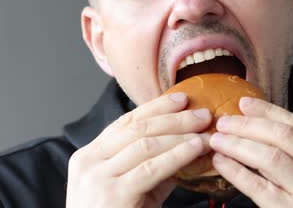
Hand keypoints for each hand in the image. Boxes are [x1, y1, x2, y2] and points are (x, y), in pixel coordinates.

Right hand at [66, 92, 211, 207]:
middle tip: (200, 112)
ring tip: (203, 129)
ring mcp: (98, 177)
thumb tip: (188, 147)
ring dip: (179, 133)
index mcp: (88, 156)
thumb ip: (152, 168)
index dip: (155, 108)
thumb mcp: (129, 190)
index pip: (125, 123)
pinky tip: (195, 148)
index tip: (181, 99)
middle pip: (136, 128)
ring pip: (145, 143)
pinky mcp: (113, 193)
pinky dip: (177, 154)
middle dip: (172, 117)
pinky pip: (152, 167)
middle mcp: (88, 161)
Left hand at [209, 97, 292, 207]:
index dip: (270, 112)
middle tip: (225, 122)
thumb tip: (261, 125)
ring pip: (270, 157)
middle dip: (250, 125)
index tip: (245, 104)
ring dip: (238, 144)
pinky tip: (221, 162)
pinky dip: (235, 170)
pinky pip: (257, 186)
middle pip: (285, 137)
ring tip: (218, 139)